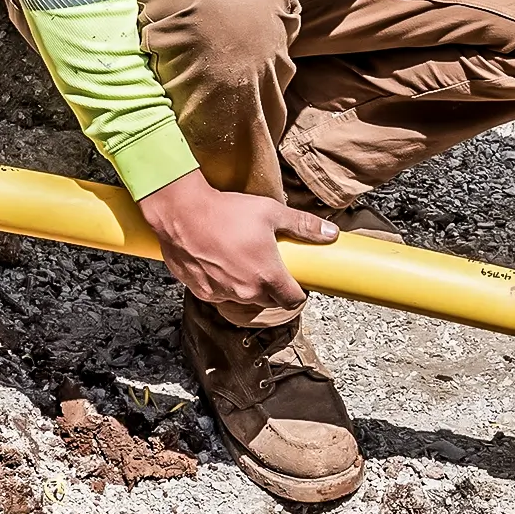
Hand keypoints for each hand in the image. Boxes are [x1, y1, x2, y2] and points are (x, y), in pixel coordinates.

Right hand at [138, 170, 337, 311]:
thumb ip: (304, 225)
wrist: (182, 212)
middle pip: (269, 301)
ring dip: (248, 288)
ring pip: (243, 299)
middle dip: (274, 289)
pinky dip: (224, 285)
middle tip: (271, 267)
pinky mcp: (200, 291)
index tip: (297, 282)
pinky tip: (222, 265)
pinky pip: (219, 295)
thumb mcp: (272, 213)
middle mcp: (246, 292)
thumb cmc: (228, 212)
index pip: (292, 300)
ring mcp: (221, 294)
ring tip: (246, 263)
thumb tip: (331, 233)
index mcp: (268, 277)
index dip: (298, 292)